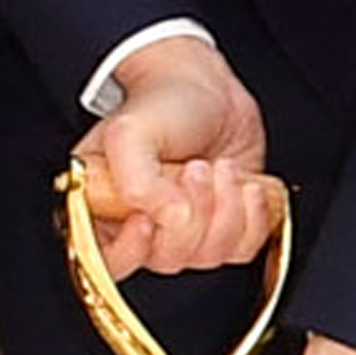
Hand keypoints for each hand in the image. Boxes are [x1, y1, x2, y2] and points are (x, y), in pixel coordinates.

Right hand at [74, 36, 271, 277]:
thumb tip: (170, 217)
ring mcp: (186, 235)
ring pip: (208, 257)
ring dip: (225, 210)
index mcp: (103, 204)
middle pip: (167, 259)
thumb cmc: (164, 106)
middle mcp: (142, 226)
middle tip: (198, 169)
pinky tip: (246, 186)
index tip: (148, 219)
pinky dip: (252, 219)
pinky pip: (242, 251)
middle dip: (193, 214)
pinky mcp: (225, 236)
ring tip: (221, 167)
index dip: (130, 250)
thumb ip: (136, 176)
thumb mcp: (132, 131)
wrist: (212, 95)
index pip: (105, 259)